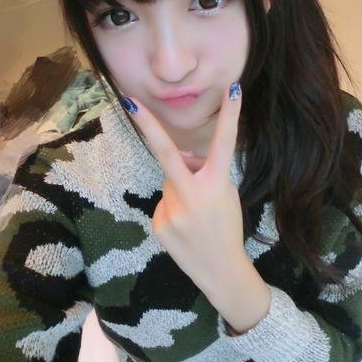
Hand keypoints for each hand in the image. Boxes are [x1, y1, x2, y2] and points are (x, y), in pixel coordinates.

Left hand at [124, 83, 247, 296]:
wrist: (221, 272)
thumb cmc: (227, 227)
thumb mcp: (226, 195)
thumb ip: (204, 172)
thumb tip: (181, 157)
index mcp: (217, 186)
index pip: (224, 145)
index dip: (230, 116)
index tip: (233, 89)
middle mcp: (192, 197)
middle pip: (167, 155)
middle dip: (147, 126)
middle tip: (128, 101)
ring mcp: (172, 212)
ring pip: (169, 182)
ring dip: (179, 188)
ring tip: (194, 215)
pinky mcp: (158, 225)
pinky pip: (162, 203)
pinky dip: (172, 208)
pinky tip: (184, 226)